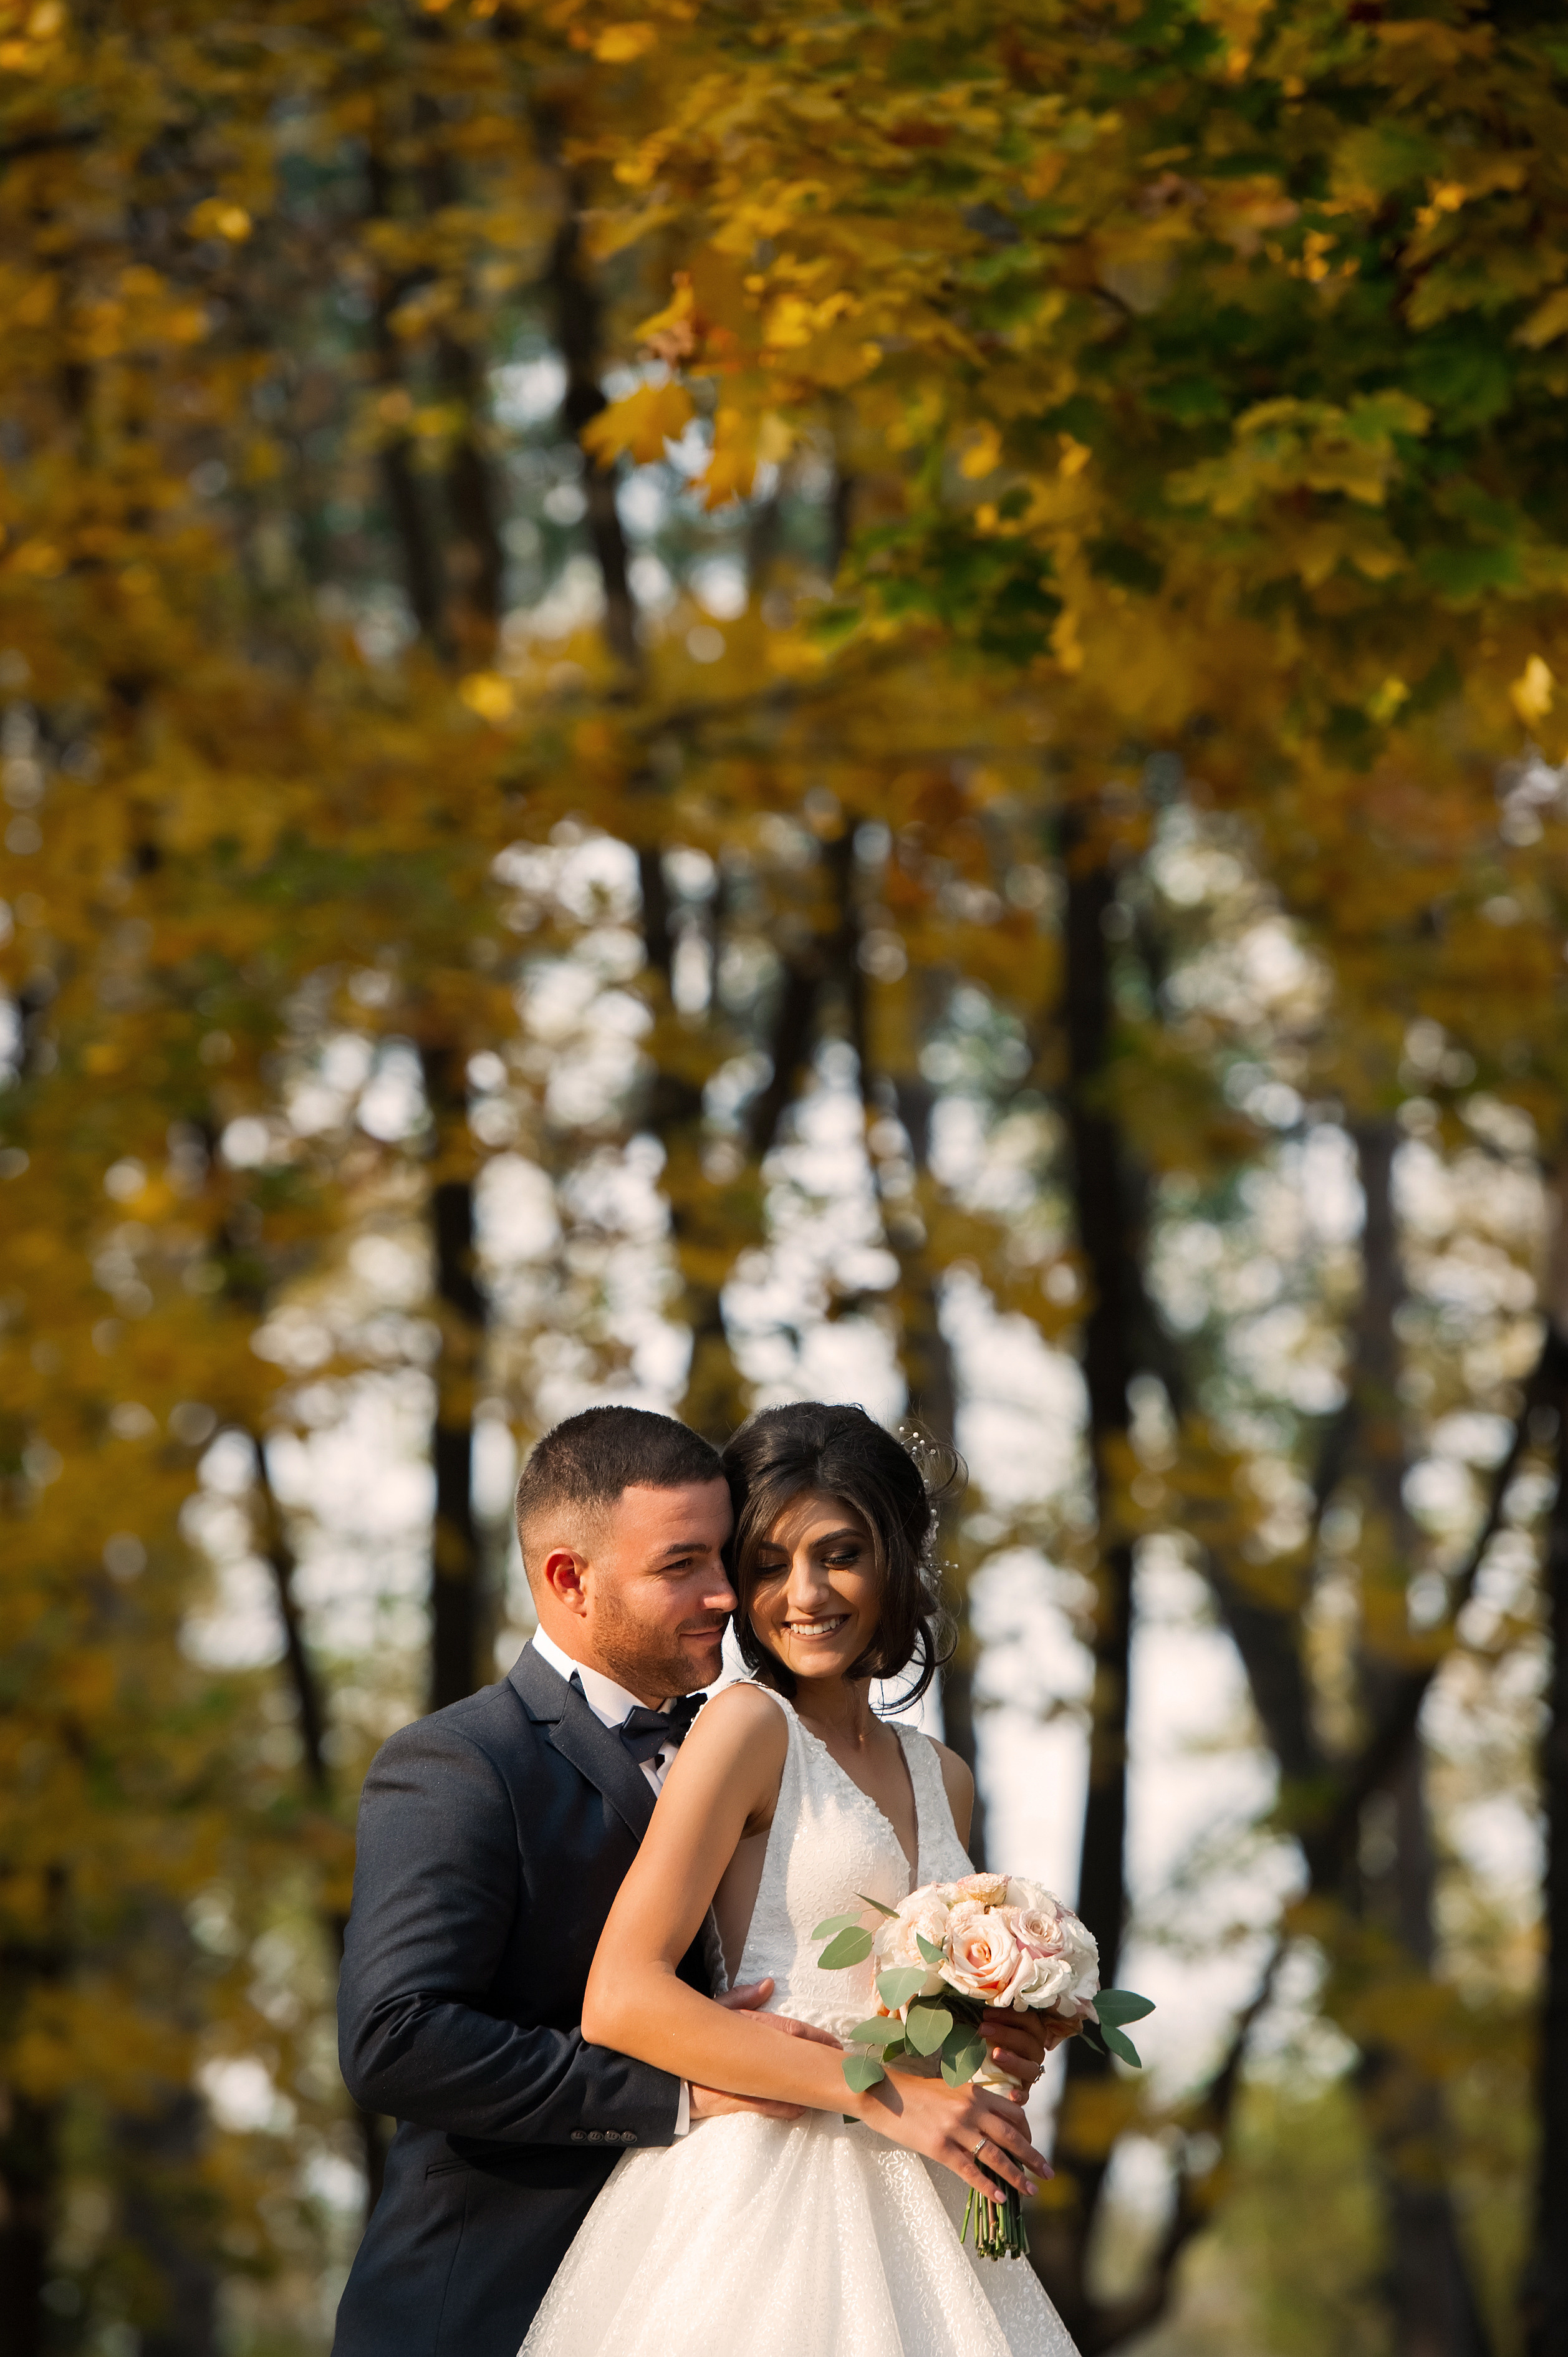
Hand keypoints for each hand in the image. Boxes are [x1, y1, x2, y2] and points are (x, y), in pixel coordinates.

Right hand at [687, 1978, 842, 2123]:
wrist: (660, 2078)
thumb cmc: (687, 2041)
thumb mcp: (710, 2014)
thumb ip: (738, 1999)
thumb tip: (769, 1984)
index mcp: (740, 2028)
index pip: (784, 2029)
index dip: (811, 2036)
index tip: (833, 2043)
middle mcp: (738, 2052)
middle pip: (786, 2052)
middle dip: (815, 2057)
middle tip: (841, 2063)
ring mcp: (732, 2078)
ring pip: (776, 2080)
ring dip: (803, 2084)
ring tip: (827, 2087)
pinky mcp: (723, 2101)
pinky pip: (759, 2104)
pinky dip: (781, 2107)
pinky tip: (799, 2109)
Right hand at [856, 2066, 1052, 2202]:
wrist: (884, 2093)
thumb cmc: (917, 2092)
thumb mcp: (952, 2087)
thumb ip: (977, 2100)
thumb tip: (1007, 2112)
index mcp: (974, 2092)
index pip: (1013, 2113)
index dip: (1028, 2133)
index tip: (1033, 2148)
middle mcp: (970, 2109)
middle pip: (1011, 2136)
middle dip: (1033, 2157)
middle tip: (1049, 2173)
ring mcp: (955, 2129)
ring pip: (995, 2156)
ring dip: (1017, 2176)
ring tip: (1031, 2190)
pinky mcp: (939, 2147)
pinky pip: (970, 2171)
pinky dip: (988, 2186)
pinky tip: (1000, 2198)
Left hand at [978, 2003, 1076, 2094]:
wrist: (978, 2071)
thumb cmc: (983, 2040)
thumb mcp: (986, 2026)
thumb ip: (986, 2016)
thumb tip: (972, 1997)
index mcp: (1030, 2032)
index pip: (1030, 2020)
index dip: (1009, 2016)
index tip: (985, 2013)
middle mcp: (1034, 2052)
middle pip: (1029, 2042)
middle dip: (1005, 2034)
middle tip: (982, 2029)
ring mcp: (1029, 2073)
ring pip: (1031, 2068)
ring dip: (1014, 2061)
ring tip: (994, 2055)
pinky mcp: (1023, 2092)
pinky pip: (1027, 2095)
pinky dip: (1020, 2095)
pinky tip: (1011, 2094)